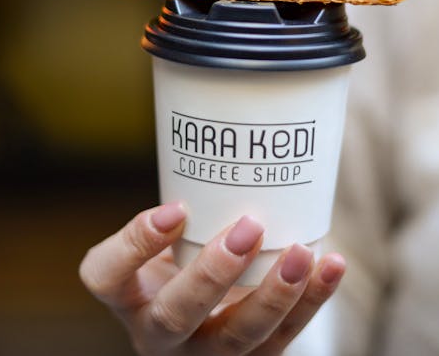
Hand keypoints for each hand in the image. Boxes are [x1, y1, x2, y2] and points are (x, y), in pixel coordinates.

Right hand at [79, 202, 344, 354]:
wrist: (204, 311)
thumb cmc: (184, 252)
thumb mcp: (169, 229)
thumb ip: (187, 191)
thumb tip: (226, 107)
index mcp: (128, 295)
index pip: (108, 276)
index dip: (135, 245)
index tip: (175, 205)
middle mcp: (158, 333)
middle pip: (176, 315)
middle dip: (214, 274)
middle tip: (247, 228)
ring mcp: (205, 353)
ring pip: (236, 338)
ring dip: (274, 295)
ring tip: (301, 252)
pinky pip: (283, 338)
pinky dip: (312, 301)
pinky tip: (330, 266)